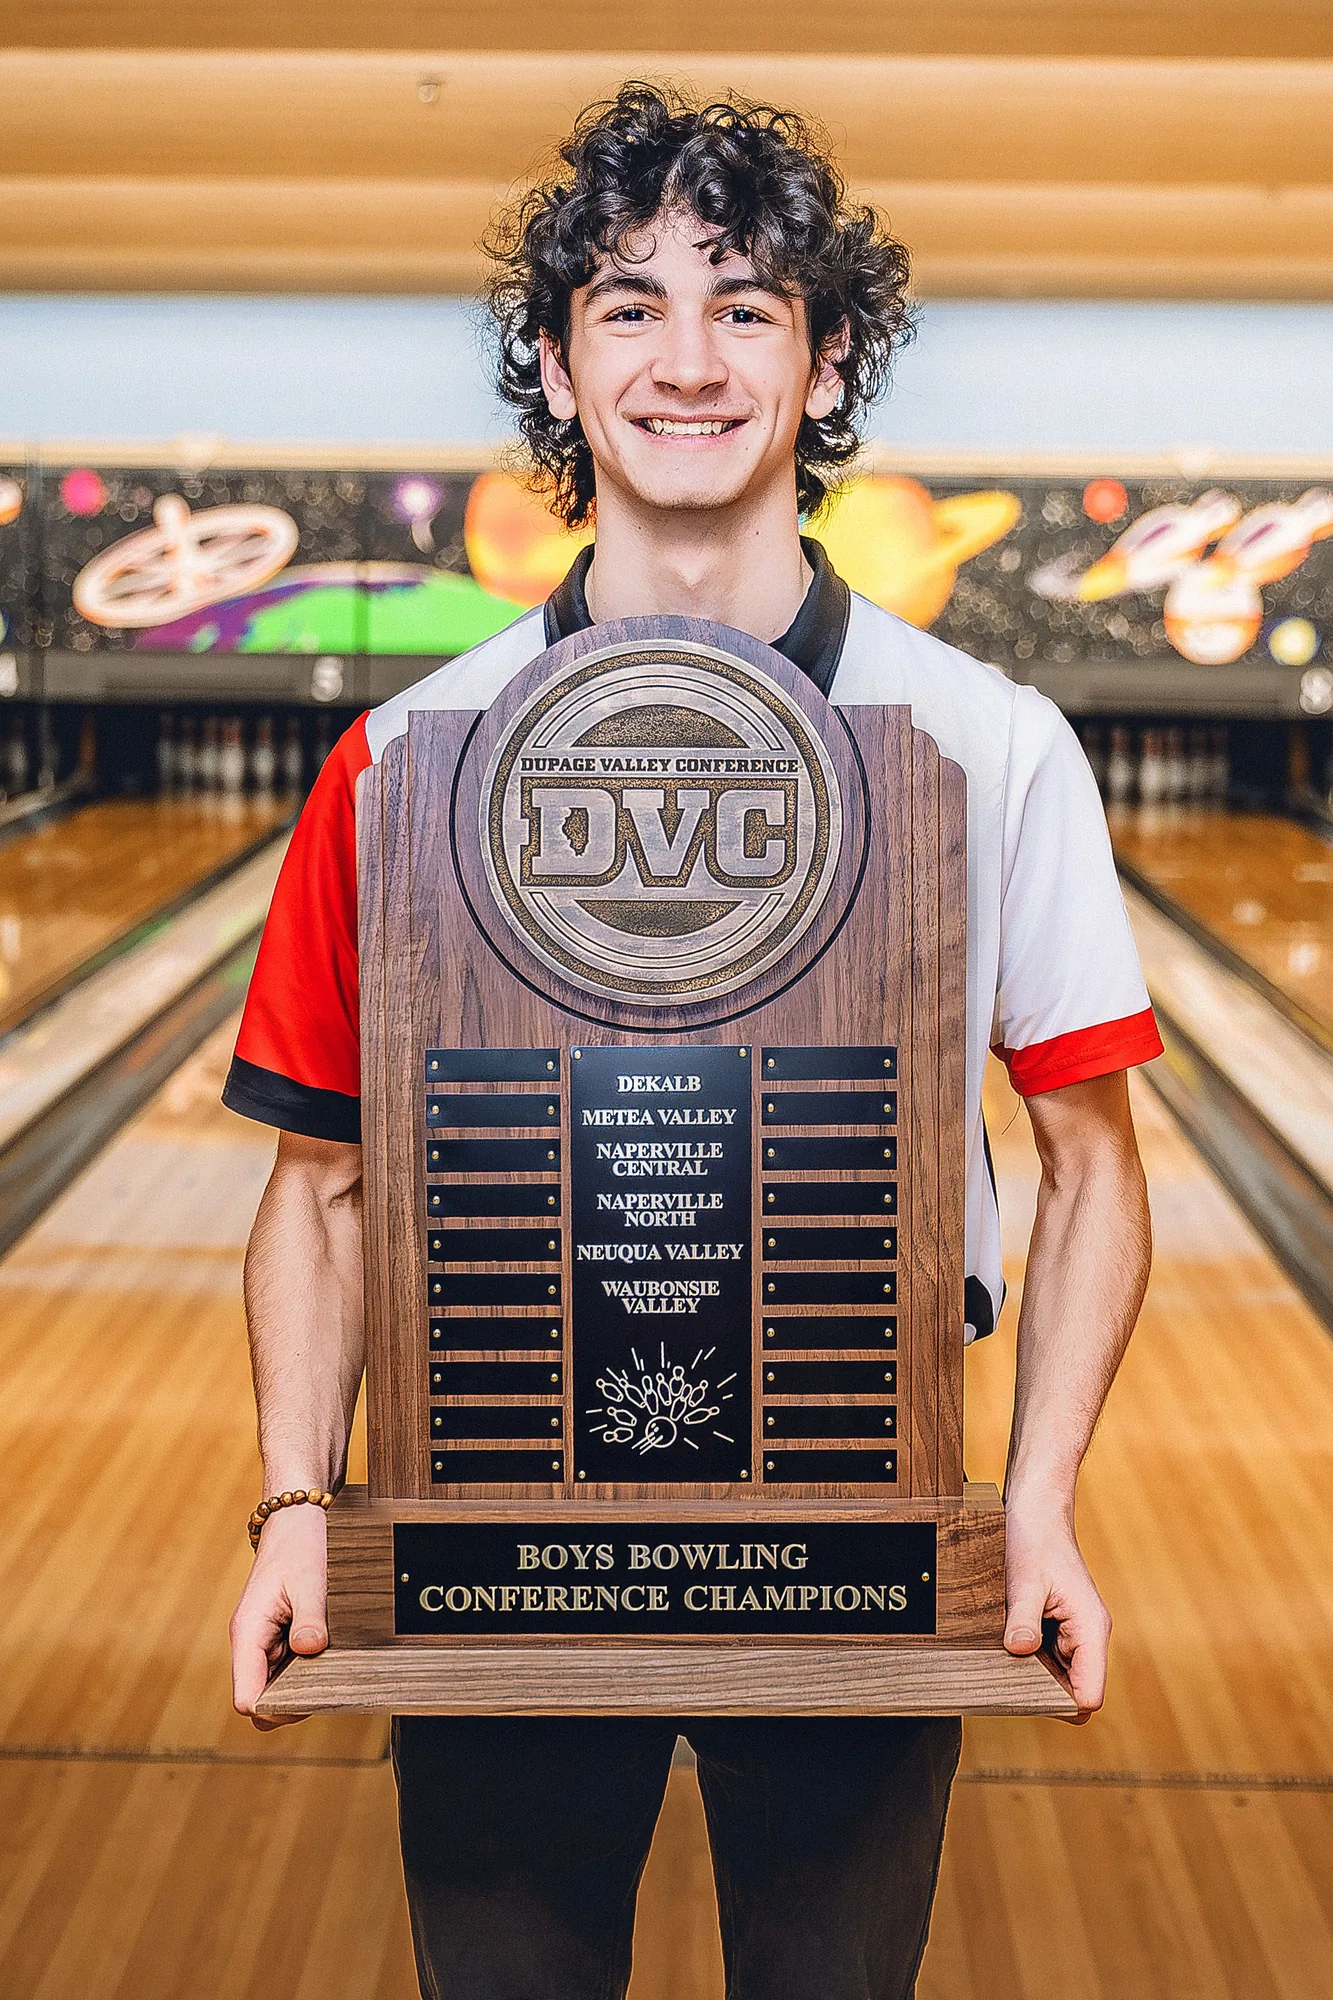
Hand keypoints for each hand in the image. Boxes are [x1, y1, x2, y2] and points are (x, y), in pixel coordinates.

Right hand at [229, 1503, 328, 1729]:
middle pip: (260, 1700)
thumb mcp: (309, 1579)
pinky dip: (306, 1669)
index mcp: (247, 1633)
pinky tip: (328, 1652)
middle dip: (291, 1702)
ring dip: (300, 1685)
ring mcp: (263, 1642)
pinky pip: (287, 1669)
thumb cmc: (298, 1544)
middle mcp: (250, 1643)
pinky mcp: (277, 1637)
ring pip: (274, 1687)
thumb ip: (310, 1617)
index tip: (308, 1697)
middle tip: (328, 1683)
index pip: (246, 1698)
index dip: (274, 1709)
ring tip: (330, 1664)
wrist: (294, 1519)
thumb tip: (310, 1651)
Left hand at [1002, 1497, 1110, 1720]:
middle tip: (1006, 1676)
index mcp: (1091, 1629)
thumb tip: (1020, 1650)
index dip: (1060, 1705)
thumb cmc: (1035, 1540)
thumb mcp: (1024, 1580)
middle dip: (1043, 1693)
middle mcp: (1087, 1637)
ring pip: (1058, 1677)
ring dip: (1032, 1674)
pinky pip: (1046, 1659)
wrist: (1036, 1510)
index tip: (1025, 1693)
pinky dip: (1027, 1657)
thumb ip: (1024, 1618)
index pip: (1089, 1696)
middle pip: (1073, 1692)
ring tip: (1004, 1653)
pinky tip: (1006, 1640)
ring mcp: (1073, 1634)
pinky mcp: (1057, 1627)